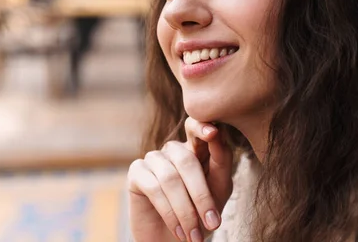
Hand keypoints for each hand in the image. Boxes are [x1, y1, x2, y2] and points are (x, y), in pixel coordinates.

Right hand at [128, 117, 233, 241]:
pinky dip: (169, 213)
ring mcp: (154, 158)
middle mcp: (173, 150)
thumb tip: (217, 133)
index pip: (196, 127)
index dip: (202, 127)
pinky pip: (154, 188)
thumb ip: (221, 159)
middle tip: (213, 224)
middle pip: (187, 160)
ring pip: (170, 178)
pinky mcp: (136, 172)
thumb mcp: (220, 187)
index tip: (213, 132)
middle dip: (201, 195)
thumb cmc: (202, 213)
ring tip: (194, 235)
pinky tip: (179, 230)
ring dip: (186, 211)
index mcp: (196, 147)